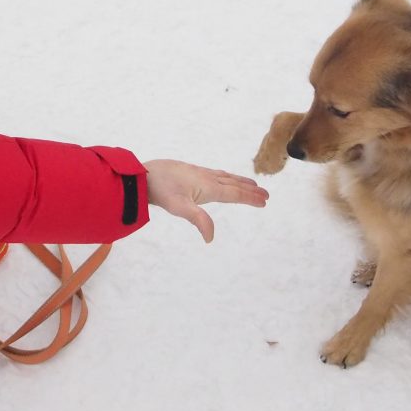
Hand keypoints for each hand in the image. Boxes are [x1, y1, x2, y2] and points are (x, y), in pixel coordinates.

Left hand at [143, 159, 267, 242]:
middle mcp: (207, 177)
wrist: (144, 174)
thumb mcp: (180, 207)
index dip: (250, 198)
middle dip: (250, 190)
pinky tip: (222, 178)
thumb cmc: (162, 190)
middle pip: (233, 184)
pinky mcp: (190, 171)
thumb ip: (198, 220)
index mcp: (209, 186)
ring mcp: (199, 173)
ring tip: (251, 184)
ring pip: (225, 177)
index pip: (234, 193)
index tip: (264, 201)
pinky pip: (215, 174)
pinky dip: (226, 177)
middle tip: (266, 195)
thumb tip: (211, 238)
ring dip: (240, 182)